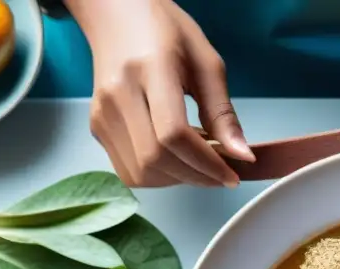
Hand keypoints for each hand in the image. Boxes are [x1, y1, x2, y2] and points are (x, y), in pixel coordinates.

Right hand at [66, 0, 253, 186]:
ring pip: (140, 173)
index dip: (206, 164)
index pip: (174, 135)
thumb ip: (222, 112)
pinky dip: (158, 176)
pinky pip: (129, 171)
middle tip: (220, 174)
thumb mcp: (205, 63)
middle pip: (156, 160)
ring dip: (176, 180)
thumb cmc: (164, 30)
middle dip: (195, 177)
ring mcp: (102, 115)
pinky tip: (175, 160)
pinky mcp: (97, 128)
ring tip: (198, 165)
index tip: (231, 175)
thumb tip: (242, 156)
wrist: (116, 14)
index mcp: (149, 70)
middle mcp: (118, 96)